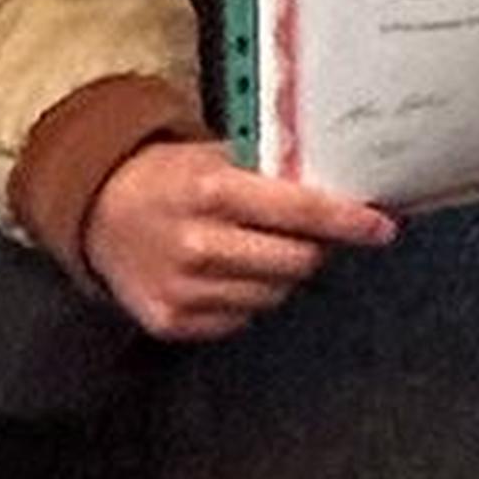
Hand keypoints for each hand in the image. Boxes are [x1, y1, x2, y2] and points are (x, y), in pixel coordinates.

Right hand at [81, 136, 395, 340]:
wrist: (96, 212)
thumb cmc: (168, 177)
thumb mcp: (213, 156)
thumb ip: (269, 176)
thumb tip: (339, 194)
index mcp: (213, 191)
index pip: (299, 211)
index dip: (347, 221)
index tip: (381, 227)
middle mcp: (199, 243)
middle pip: (297, 263)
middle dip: (313, 249)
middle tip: (307, 236)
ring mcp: (185, 289)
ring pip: (274, 295)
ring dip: (278, 275)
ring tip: (251, 250)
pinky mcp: (173, 322)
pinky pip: (242, 319)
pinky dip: (246, 298)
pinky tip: (224, 274)